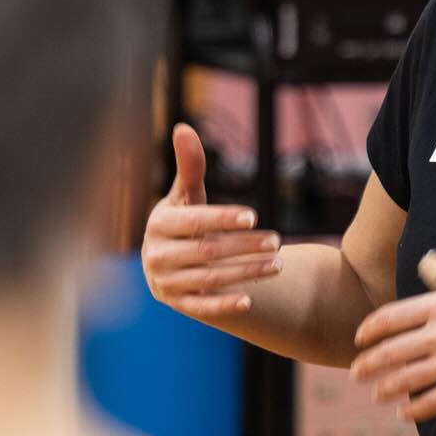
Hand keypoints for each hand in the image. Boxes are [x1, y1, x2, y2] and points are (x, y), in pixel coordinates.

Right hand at [141, 124, 283, 321]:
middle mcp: (157, 255)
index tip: (253, 217)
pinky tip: (250, 300)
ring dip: (246, 273)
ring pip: (210, 279)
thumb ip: (189, 166)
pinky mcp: (177, 304)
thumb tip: (183, 127)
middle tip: (277, 240)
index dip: (222, 219)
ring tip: (278, 264)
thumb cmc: (183, 221)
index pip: (194, 222)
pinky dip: (225, 306)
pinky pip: (202, 308)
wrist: (168, 261)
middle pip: (206, 251)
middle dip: (244, 247)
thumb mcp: (186, 195)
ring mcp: (165, 283)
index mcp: (158, 224)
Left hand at [350, 249, 435, 420]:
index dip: (368, 331)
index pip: (390, 318)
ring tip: (376, 395)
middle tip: (356, 373)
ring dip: (385, 390)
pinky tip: (403, 413)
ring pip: (406, 380)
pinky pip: (433, 402)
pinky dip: (413, 410)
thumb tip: (426, 261)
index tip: (359, 340)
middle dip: (368, 365)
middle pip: (391, 352)